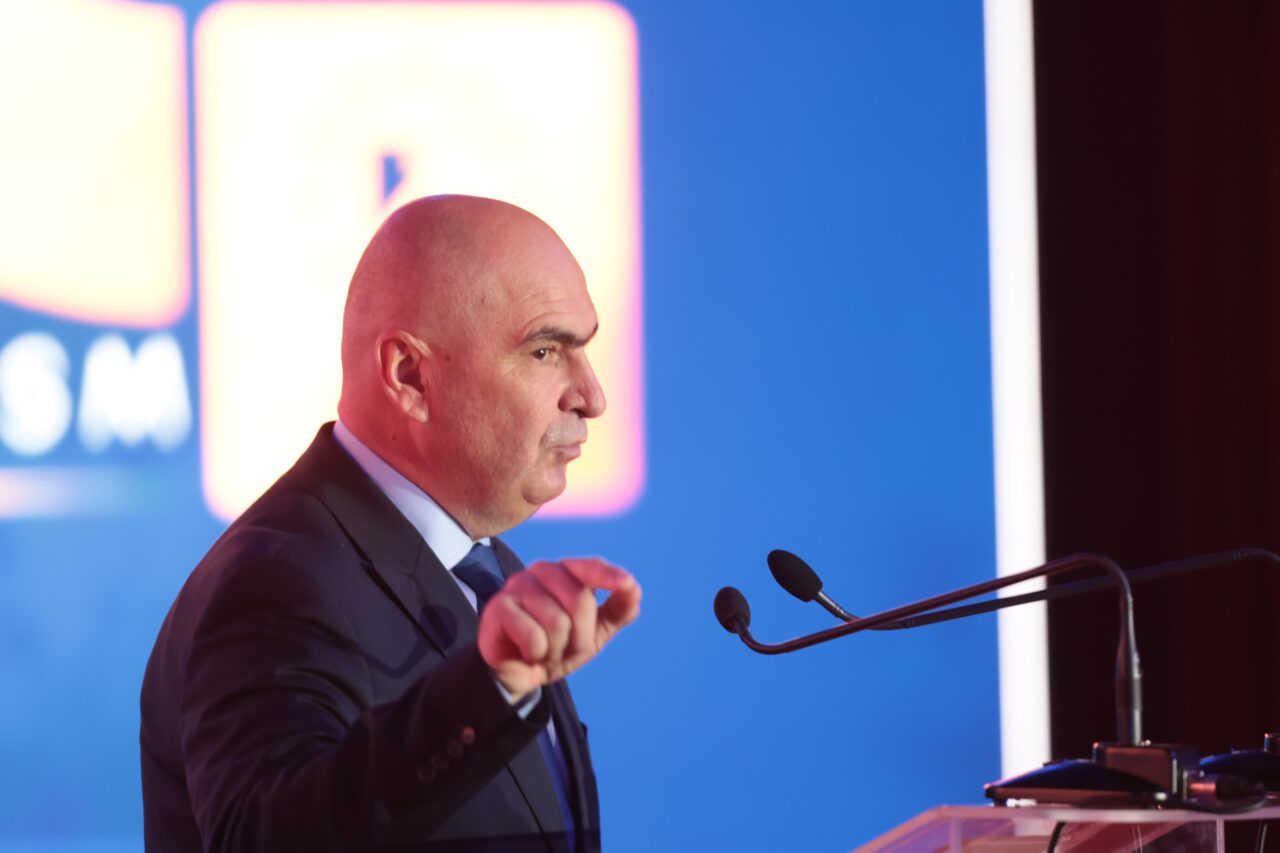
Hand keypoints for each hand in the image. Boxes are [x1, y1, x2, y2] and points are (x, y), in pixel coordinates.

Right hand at [477, 557, 640, 699]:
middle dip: (579, 637)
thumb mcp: (594, 632)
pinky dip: (535, 654)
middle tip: (563, 649)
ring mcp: (518, 586)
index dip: (609, 576)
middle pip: (579, 602)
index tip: (626, 584)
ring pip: (557, 623)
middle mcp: (542, 571)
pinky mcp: (498, 607)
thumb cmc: (556, 646)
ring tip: (543, 650)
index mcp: (567, 572)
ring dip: (555, 650)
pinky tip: (525, 652)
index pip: (591, 567)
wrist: (516, 673)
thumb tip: (633, 588)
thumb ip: (618, 610)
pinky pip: (533, 637)